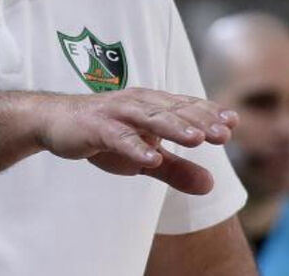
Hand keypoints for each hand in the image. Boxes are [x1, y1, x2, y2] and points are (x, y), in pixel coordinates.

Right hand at [35, 88, 237, 194]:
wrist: (56, 122)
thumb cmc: (105, 135)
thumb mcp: (144, 157)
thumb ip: (176, 169)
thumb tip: (211, 185)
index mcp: (153, 105)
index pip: (186, 107)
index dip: (209, 114)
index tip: (233, 123)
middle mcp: (139, 103)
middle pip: (174, 111)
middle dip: (199, 122)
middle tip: (223, 134)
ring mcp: (117, 113)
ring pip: (150, 119)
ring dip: (173, 128)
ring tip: (196, 140)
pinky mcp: (97, 127)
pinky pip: (119, 138)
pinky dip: (134, 147)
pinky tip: (150, 159)